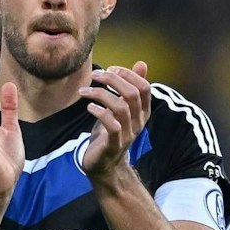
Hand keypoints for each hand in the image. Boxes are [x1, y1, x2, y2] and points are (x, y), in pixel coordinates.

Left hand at [79, 60, 153, 178]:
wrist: (105, 165)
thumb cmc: (111, 132)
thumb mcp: (122, 107)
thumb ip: (130, 86)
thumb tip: (142, 64)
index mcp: (142, 112)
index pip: (144, 87)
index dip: (128, 74)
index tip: (110, 70)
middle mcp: (138, 122)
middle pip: (132, 94)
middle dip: (112, 80)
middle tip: (95, 75)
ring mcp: (127, 134)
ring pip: (120, 107)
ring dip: (100, 94)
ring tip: (84, 91)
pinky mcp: (114, 144)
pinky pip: (111, 125)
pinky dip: (99, 112)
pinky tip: (89, 108)